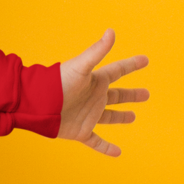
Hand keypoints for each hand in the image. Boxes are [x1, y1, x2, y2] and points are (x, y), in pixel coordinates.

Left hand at [58, 29, 149, 156]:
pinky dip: (106, 148)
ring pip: (109, 117)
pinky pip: (96, 141)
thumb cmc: (57, 83)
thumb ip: (97, 51)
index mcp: (95, 81)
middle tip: (146, 94)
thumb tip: (111, 31)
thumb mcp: (80, 67)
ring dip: (121, 117)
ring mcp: (88, 115)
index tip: (145, 60)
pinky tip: (118, 153)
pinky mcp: (81, 131)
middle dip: (131, 95)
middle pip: (117, 95)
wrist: (37, 105)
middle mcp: (93, 97)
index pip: (118, 70)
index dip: (131, 65)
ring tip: (133, 116)